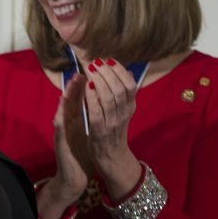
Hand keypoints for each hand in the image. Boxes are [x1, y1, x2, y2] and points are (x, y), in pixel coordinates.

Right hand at [39, 76, 90, 218]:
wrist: (74, 178)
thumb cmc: (81, 155)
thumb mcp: (88, 132)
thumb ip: (91, 116)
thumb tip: (100, 100)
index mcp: (76, 121)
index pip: (80, 99)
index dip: (85, 85)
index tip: (93, 71)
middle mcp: (68, 125)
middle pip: (70, 102)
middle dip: (75, 86)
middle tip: (80, 71)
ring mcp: (62, 134)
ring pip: (63, 113)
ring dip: (65, 99)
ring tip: (68, 85)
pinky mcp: (60, 145)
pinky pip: (60, 130)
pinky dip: (60, 119)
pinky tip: (60, 111)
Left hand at [84, 58, 142, 199]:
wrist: (111, 158)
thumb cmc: (114, 132)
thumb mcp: (123, 112)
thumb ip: (124, 94)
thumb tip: (127, 72)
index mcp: (130, 107)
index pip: (130, 84)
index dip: (120, 70)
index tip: (109, 60)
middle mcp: (123, 113)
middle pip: (120, 88)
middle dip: (108, 72)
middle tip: (97, 61)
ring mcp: (112, 122)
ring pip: (109, 97)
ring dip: (99, 81)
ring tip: (91, 69)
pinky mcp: (98, 130)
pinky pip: (96, 111)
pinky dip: (92, 98)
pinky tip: (87, 87)